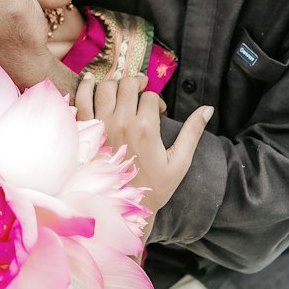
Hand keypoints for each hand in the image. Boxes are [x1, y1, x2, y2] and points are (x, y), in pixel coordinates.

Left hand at [75, 74, 212, 216]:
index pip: (151, 96)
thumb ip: (192, 133)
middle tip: (140, 90)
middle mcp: (121, 122)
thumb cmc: (153, 187)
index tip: (158, 112)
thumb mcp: (179, 162)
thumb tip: (208, 109)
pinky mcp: (84, 131)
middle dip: (137, 83)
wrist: (120, 208)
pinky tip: (91, 81)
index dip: (157, 100)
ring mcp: (100, 125)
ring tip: (120, 91)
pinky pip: (80, 99)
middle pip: (128, 84)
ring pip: (105, 87)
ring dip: (115, 84)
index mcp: (146, 128)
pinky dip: (85, 86)